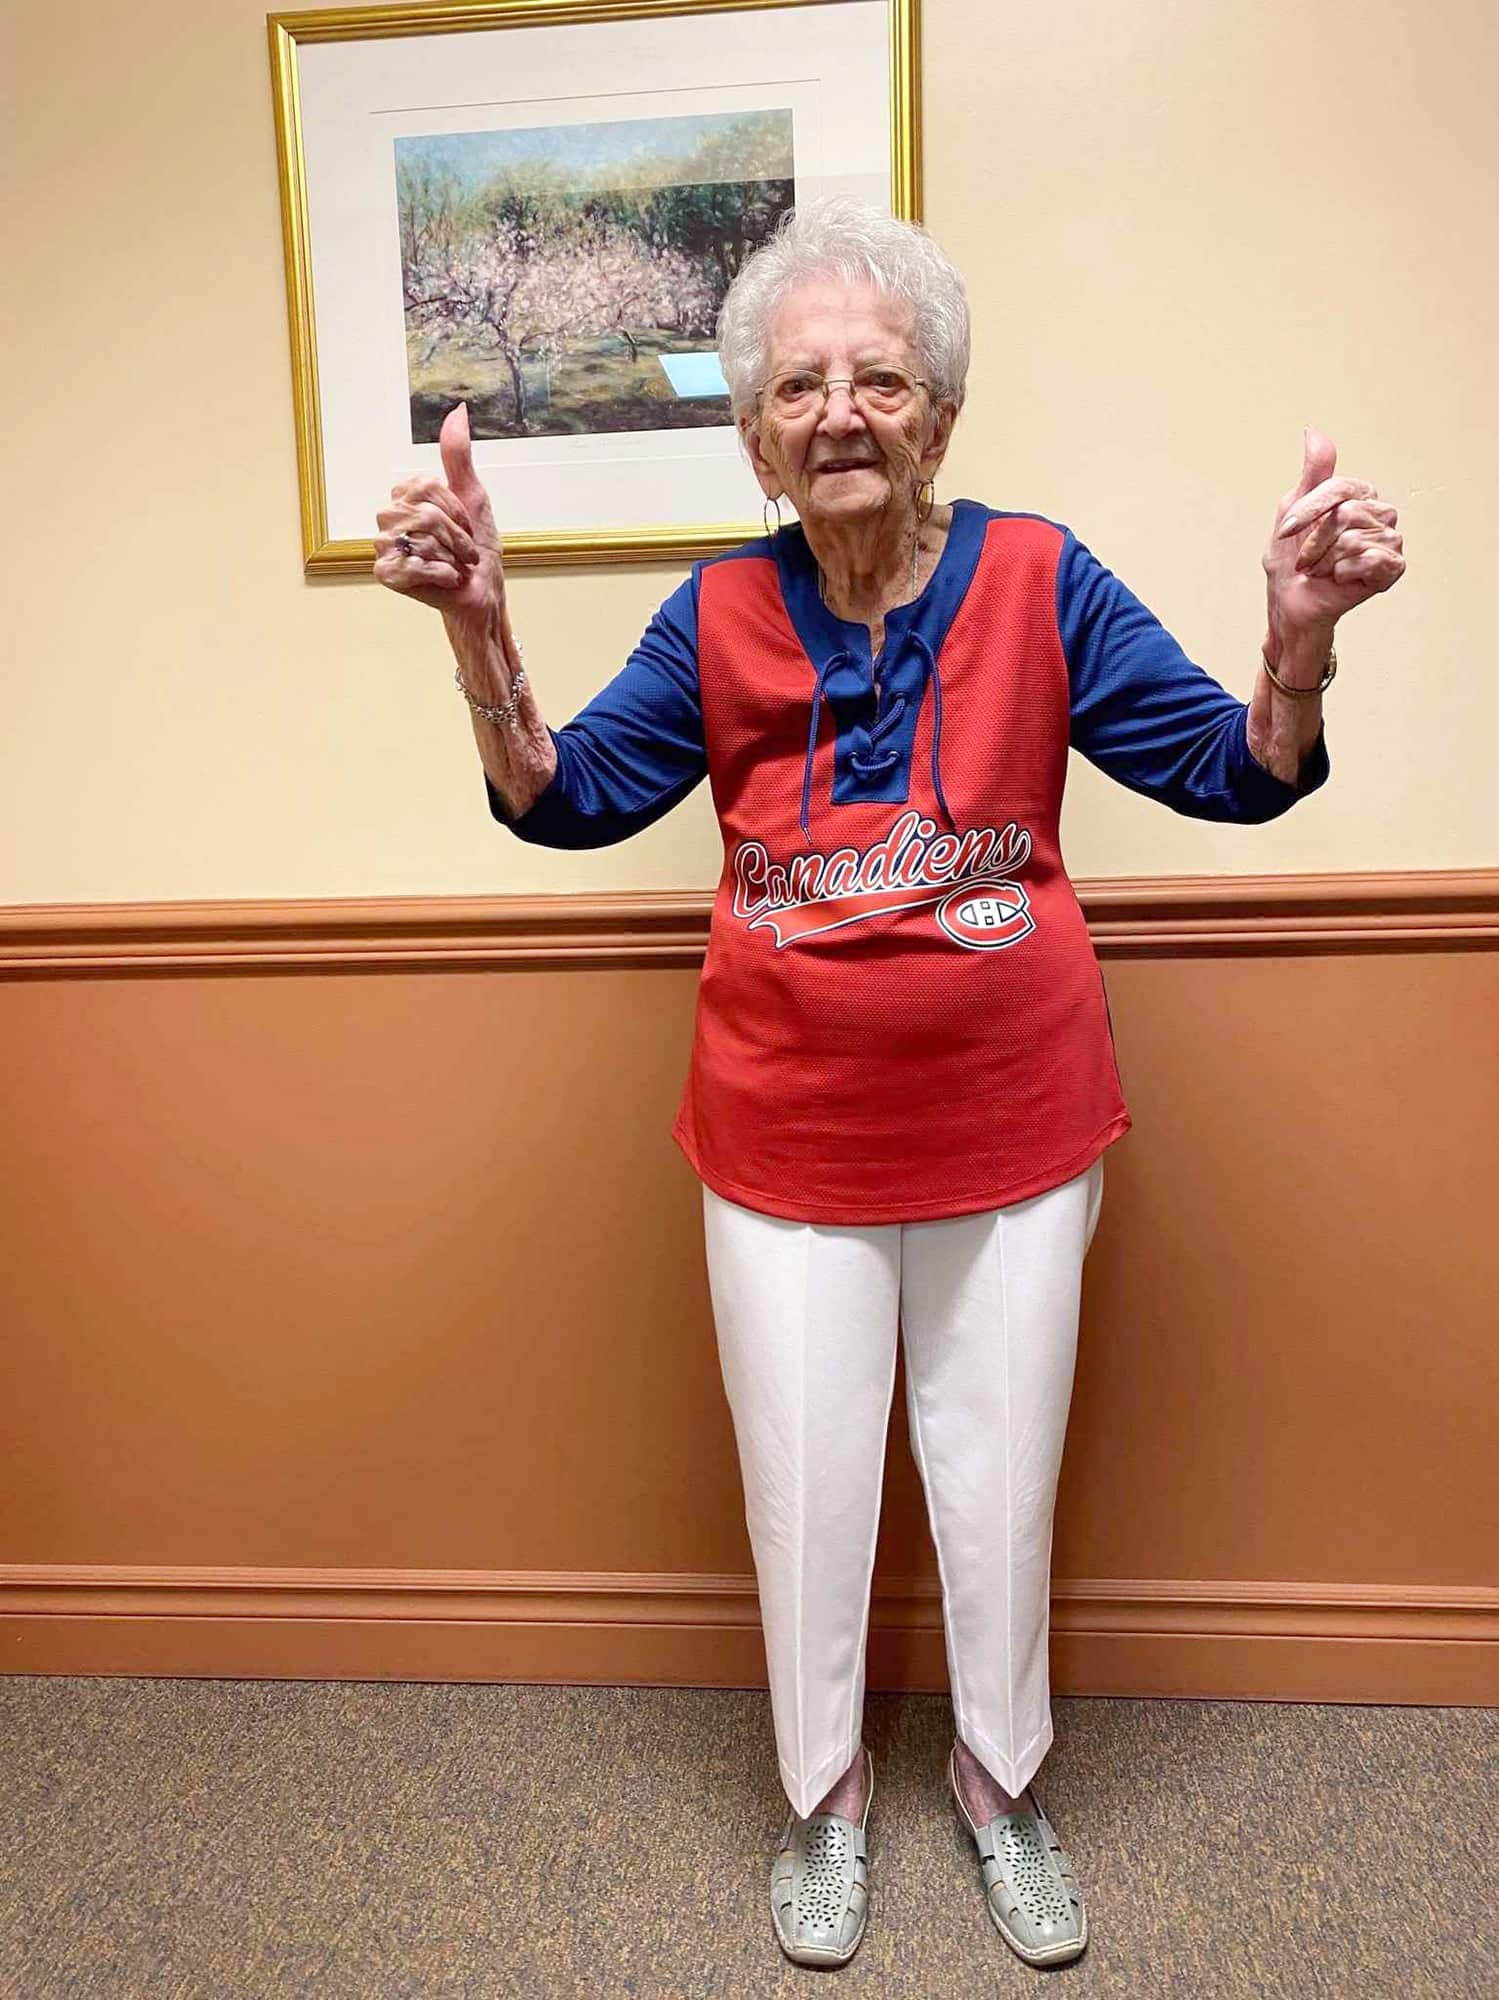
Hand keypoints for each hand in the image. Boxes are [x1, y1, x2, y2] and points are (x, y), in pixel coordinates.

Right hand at [374, 404, 503, 629]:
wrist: (481, 591)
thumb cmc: (477, 547)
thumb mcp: (472, 495)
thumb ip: (458, 455)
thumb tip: (458, 411)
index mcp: (405, 494)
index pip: (427, 486)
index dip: (456, 510)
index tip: (466, 525)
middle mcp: (389, 516)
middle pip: (425, 515)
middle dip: (457, 536)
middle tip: (464, 550)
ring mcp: (384, 545)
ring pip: (422, 541)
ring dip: (452, 557)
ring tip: (454, 564)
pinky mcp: (387, 573)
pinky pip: (414, 566)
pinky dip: (441, 574)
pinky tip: (445, 579)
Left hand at [1262, 427, 1405, 645]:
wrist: (1291, 604)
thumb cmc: (1291, 562)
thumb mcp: (1292, 510)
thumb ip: (1311, 472)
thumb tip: (1313, 431)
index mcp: (1359, 496)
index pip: (1339, 488)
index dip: (1308, 511)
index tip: (1285, 531)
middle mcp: (1380, 513)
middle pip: (1345, 514)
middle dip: (1314, 542)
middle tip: (1307, 559)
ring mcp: (1389, 540)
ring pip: (1353, 539)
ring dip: (1325, 561)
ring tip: (1323, 570)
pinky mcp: (1393, 567)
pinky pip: (1368, 559)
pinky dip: (1343, 573)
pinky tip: (1341, 579)